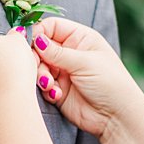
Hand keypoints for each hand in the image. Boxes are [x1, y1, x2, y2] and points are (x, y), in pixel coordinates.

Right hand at [27, 16, 143, 139]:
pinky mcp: (58, 89)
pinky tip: (57, 95)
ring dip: (41, 75)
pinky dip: (46, 89)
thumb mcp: (84, 62)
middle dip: (36, 57)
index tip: (28, 42)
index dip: (38, 32)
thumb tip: (36, 39)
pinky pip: (42, 85)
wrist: (116, 117)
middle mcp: (70, 52)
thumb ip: (57, 52)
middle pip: (40, 46)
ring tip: (49, 84)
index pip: (52, 26)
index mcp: (80, 38)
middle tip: (36, 66)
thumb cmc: (110, 83)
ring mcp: (63, 71)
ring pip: (38, 66)